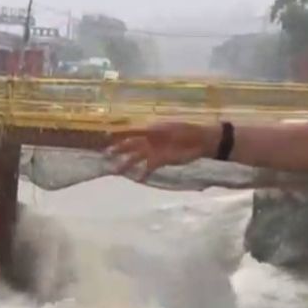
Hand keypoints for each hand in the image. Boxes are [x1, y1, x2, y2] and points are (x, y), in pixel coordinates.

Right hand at [107, 122, 221, 180]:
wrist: (201, 141)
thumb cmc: (186, 130)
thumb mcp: (168, 127)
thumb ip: (153, 130)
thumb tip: (139, 131)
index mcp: (150, 130)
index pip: (131, 131)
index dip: (119, 134)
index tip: (107, 136)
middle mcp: (149, 141)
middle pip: (130, 145)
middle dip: (118, 149)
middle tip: (106, 155)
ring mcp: (154, 151)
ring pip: (136, 158)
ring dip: (126, 163)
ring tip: (116, 171)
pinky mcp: (160, 161)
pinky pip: (148, 168)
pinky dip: (142, 173)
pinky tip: (137, 179)